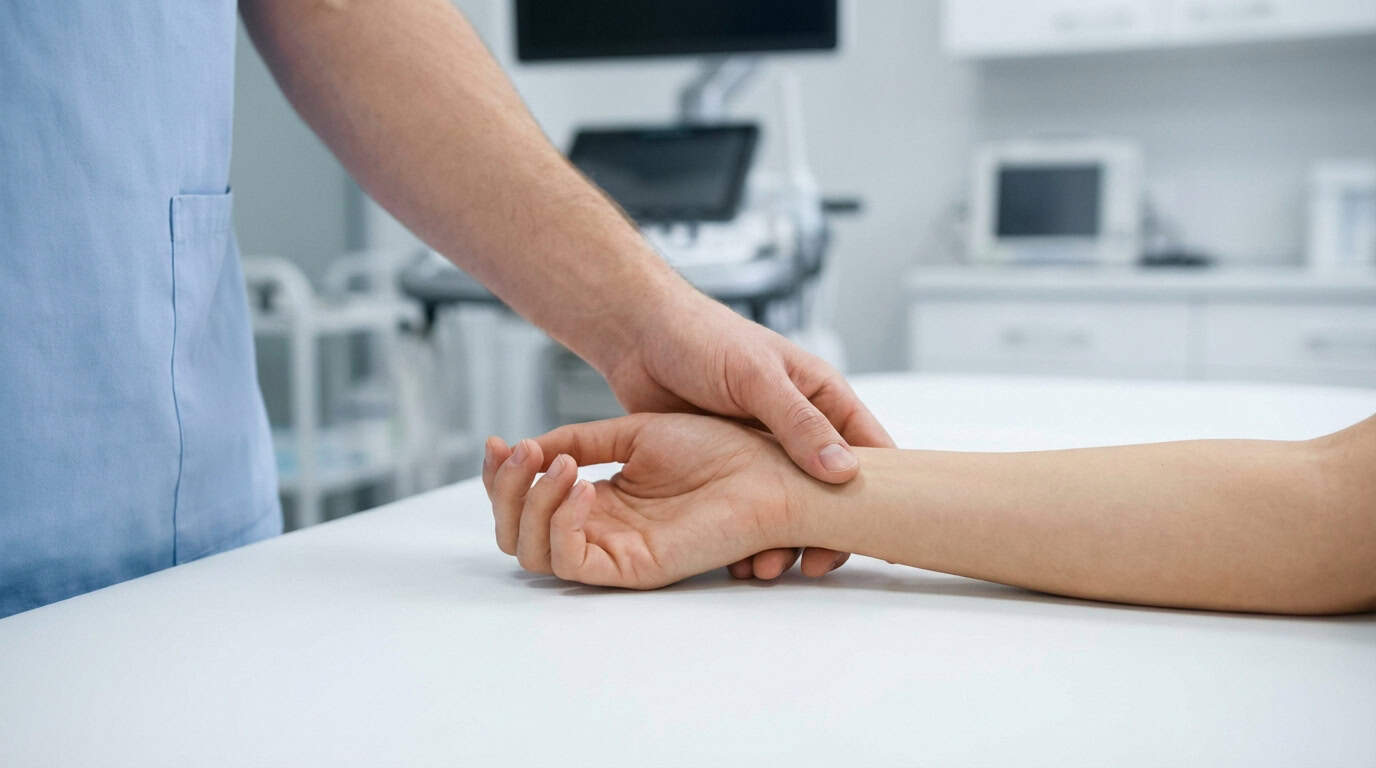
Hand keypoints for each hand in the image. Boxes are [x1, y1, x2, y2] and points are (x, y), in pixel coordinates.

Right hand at [482, 414, 811, 588]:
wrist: (771, 463)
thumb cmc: (720, 445)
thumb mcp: (636, 432)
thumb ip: (583, 439)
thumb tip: (530, 446)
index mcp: (601, 501)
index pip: (526, 505)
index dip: (501, 478)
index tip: (498, 441)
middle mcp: (602, 530)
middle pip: (516, 534)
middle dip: (504, 492)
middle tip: (517, 452)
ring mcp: (616, 550)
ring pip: (533, 553)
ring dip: (528, 504)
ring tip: (557, 465)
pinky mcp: (637, 566)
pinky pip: (572, 562)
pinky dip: (561, 523)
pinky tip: (581, 485)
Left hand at [601, 290, 893, 579]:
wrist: (639, 337)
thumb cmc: (703, 339)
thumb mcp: (756, 377)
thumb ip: (797, 422)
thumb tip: (844, 471)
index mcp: (821, 397)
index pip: (870, 450)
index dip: (878, 493)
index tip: (878, 534)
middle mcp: (800, 428)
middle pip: (832, 490)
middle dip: (827, 530)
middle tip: (817, 565)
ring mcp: (763, 450)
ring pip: (788, 507)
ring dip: (783, 540)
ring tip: (769, 569)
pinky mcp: (726, 467)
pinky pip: (746, 509)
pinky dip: (746, 536)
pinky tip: (737, 560)